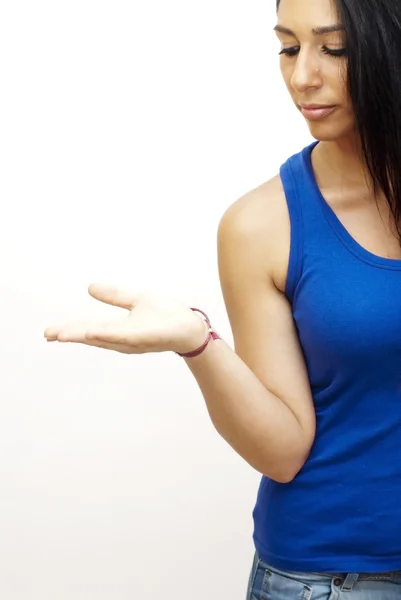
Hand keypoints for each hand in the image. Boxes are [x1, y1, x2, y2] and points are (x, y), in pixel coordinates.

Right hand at [44, 283, 208, 354]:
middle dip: (69, 336)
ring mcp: (132, 340)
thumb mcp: (136, 300)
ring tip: (60, 334)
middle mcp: (122, 339)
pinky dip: (105, 335)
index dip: (69, 331)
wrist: (191, 327)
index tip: (50, 333)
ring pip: (102, 338)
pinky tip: (90, 332)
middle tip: (48, 335)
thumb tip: (90, 287)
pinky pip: (121, 336)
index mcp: (119, 330)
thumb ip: (115, 295)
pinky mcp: (143, 337)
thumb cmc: (167, 316)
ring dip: (80, 336)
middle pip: (91, 337)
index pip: (89, 330)